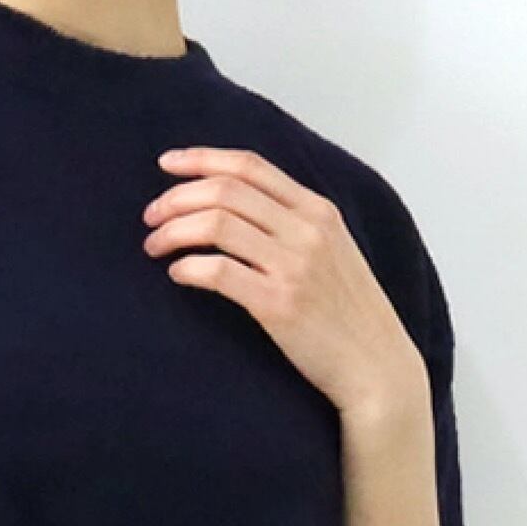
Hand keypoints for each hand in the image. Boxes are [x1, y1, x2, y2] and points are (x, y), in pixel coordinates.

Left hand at [141, 145, 426, 417]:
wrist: (376, 365)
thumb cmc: (346, 312)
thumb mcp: (331, 250)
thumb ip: (290, 222)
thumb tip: (230, 203)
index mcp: (319, 210)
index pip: (250, 166)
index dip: (201, 159)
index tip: (166, 164)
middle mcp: (308, 230)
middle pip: (225, 191)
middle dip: (176, 198)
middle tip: (150, 218)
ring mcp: (295, 266)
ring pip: (215, 224)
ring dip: (172, 232)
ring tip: (154, 247)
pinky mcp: (278, 303)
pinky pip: (216, 271)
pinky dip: (186, 268)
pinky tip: (177, 275)